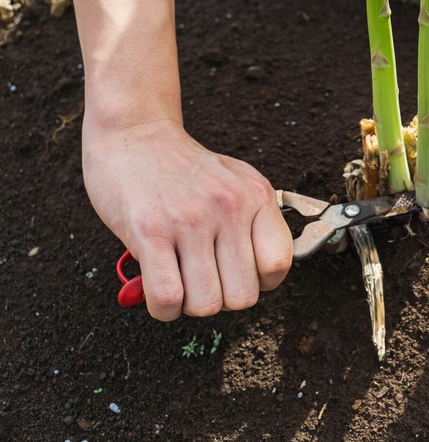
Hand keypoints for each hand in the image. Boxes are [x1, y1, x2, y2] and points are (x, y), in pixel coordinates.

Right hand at [83, 119, 292, 320]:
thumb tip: (265, 275)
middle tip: (203, 280)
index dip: (258, 282)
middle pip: (243, 295)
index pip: (278, 265)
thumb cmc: (185, 168)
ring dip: (189, 304)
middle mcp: (229, 208)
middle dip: (222, 298)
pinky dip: (163, 308)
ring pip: (207, 304)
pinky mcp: (150, 231)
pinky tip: (157, 287)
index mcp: (256, 197)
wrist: (136, 134)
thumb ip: (255, 222)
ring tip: (179, 280)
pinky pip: (168, 297)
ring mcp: (190, 220)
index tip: (236, 274)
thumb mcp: (236, 182)